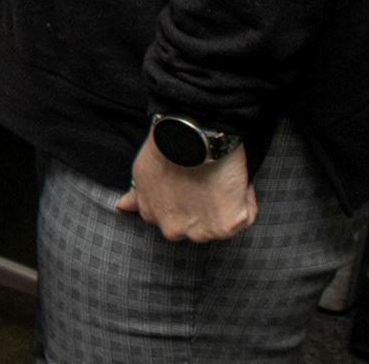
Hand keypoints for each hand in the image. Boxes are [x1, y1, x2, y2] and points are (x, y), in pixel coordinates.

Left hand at [118, 134, 257, 242]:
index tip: (193, 183)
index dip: (186, 200)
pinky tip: (235, 180)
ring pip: (222, 224)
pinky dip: (246, 198)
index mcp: (153, 216)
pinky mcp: (227, 225)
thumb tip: (122, 207)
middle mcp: (174, 230)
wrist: (189, 136)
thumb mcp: (142, 172)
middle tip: (209, 181)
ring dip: (226, 204)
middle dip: (204, 208)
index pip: (172, 218)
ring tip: (221, 179)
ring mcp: (201, 231)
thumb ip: (137, 195)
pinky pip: (246, 215)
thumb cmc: (166, 148)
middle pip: (197, 227)